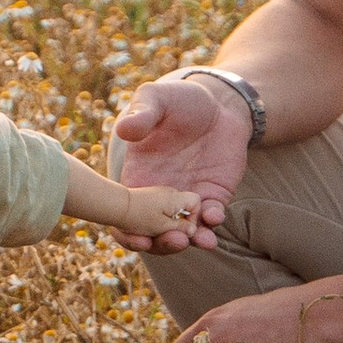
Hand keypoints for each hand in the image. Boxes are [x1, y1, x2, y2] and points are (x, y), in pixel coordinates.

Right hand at [105, 74, 247, 250]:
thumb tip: (124, 130)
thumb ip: (141, 113)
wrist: (219, 103)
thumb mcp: (157, 99)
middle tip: (174, 240)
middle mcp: (159, 195)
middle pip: (154, 232)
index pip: (125, 215)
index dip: (127, 232)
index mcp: (137, 177)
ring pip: (184, 232)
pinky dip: (212, 222)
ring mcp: (187, 199)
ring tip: (198, 239)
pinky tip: (214, 215)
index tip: (136, 239)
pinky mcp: (213, 196)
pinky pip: (210, 217)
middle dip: (163, 243)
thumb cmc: (179, 100)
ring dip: (190, 240)